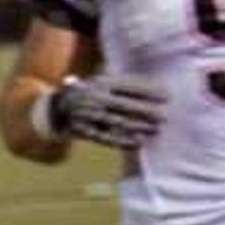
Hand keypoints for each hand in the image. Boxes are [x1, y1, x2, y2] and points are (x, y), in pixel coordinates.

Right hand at [32, 72, 169, 148]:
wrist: (56, 108)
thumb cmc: (89, 92)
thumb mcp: (102, 81)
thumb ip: (124, 82)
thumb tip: (157, 85)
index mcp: (100, 83)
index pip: (128, 86)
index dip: (149, 91)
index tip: (167, 96)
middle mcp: (94, 98)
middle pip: (124, 105)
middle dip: (146, 111)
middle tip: (164, 116)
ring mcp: (88, 115)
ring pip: (117, 122)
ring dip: (137, 127)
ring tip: (155, 130)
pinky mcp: (84, 131)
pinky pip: (105, 137)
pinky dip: (122, 141)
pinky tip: (137, 143)